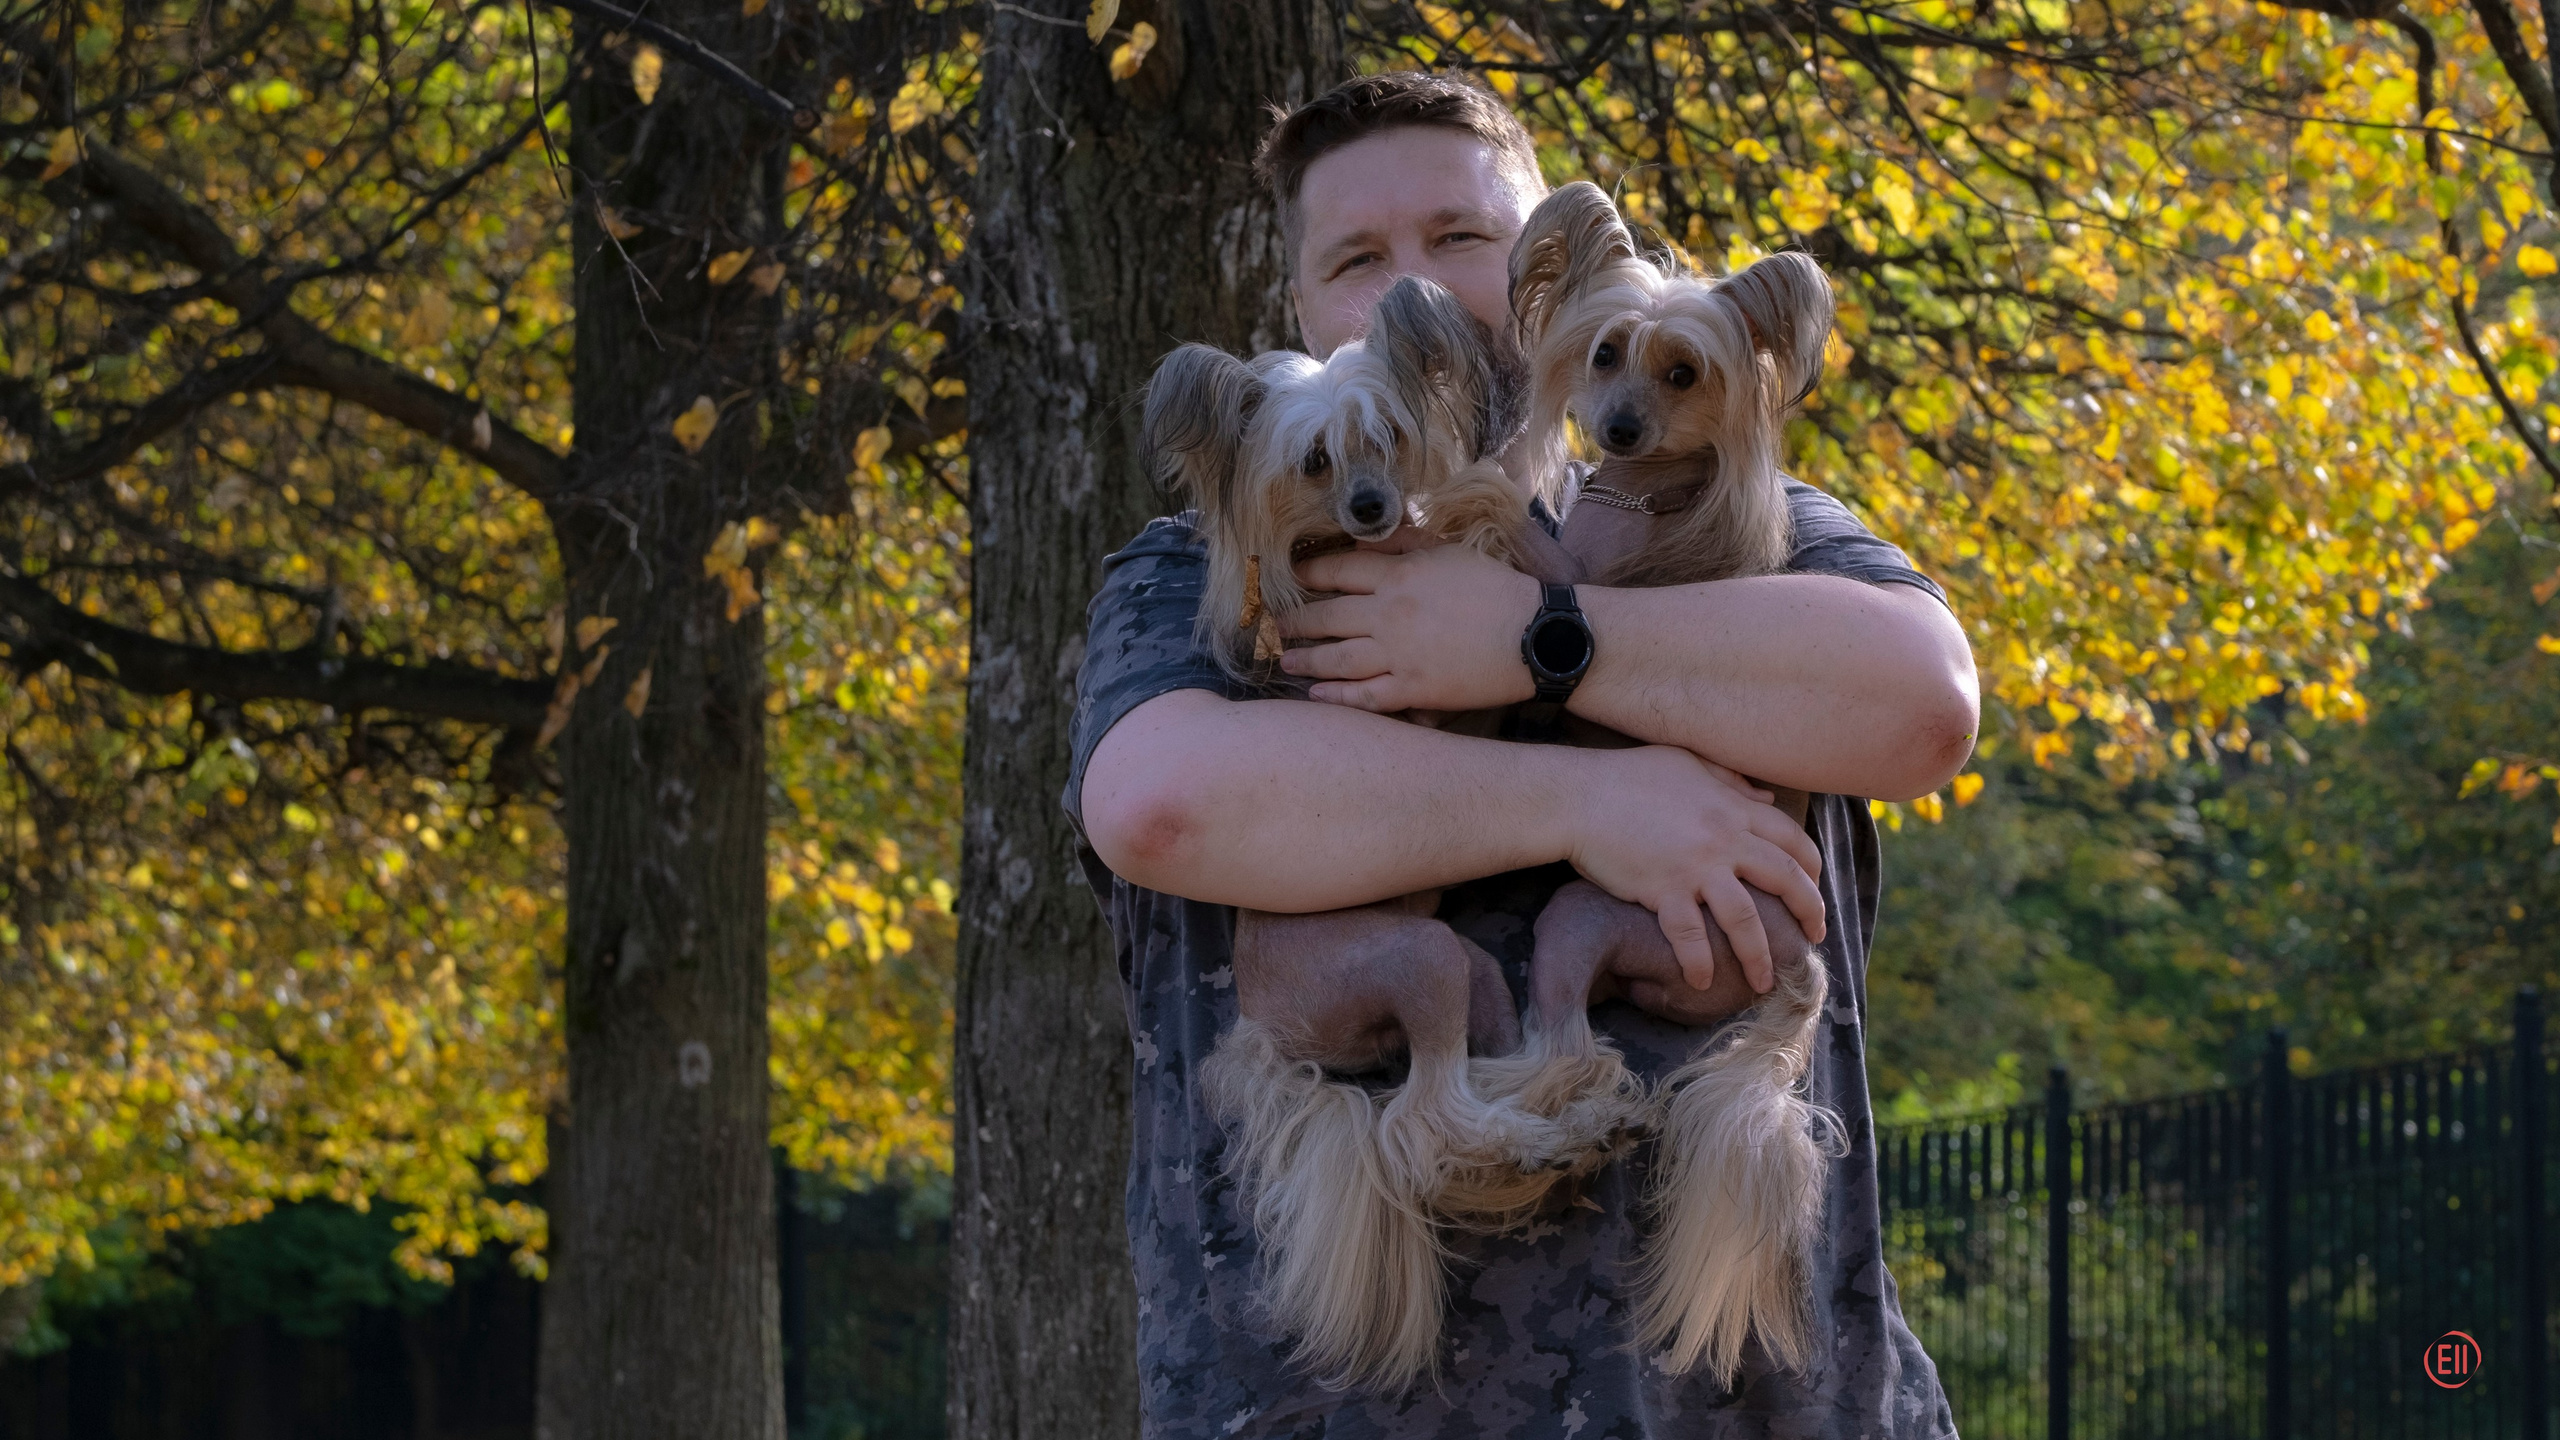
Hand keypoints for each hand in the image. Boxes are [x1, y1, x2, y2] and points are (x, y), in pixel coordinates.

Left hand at [1278, 543, 1541, 712]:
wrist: (1534, 634)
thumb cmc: (1495, 588)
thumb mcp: (1449, 551)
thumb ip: (1405, 541)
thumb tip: (1366, 536)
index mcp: (1398, 576)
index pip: (1337, 571)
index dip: (1308, 575)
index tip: (1291, 579)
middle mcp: (1389, 615)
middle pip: (1328, 617)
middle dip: (1297, 621)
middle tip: (1276, 625)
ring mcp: (1398, 655)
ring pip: (1337, 658)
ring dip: (1306, 659)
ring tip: (1286, 659)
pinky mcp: (1413, 690)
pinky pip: (1364, 696)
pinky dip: (1336, 697)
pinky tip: (1316, 695)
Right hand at [1561, 747, 1825, 992]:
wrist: (1580, 796)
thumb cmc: (1628, 775)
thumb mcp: (1688, 763)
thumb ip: (1731, 781)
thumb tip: (1768, 797)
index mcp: (1733, 807)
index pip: (1792, 840)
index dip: (1812, 868)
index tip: (1814, 890)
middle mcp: (1724, 839)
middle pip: (1785, 880)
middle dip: (1808, 912)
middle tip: (1812, 938)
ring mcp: (1695, 867)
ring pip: (1745, 918)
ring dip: (1760, 954)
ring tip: (1764, 981)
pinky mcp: (1663, 890)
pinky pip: (1689, 935)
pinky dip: (1698, 961)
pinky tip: (1702, 981)